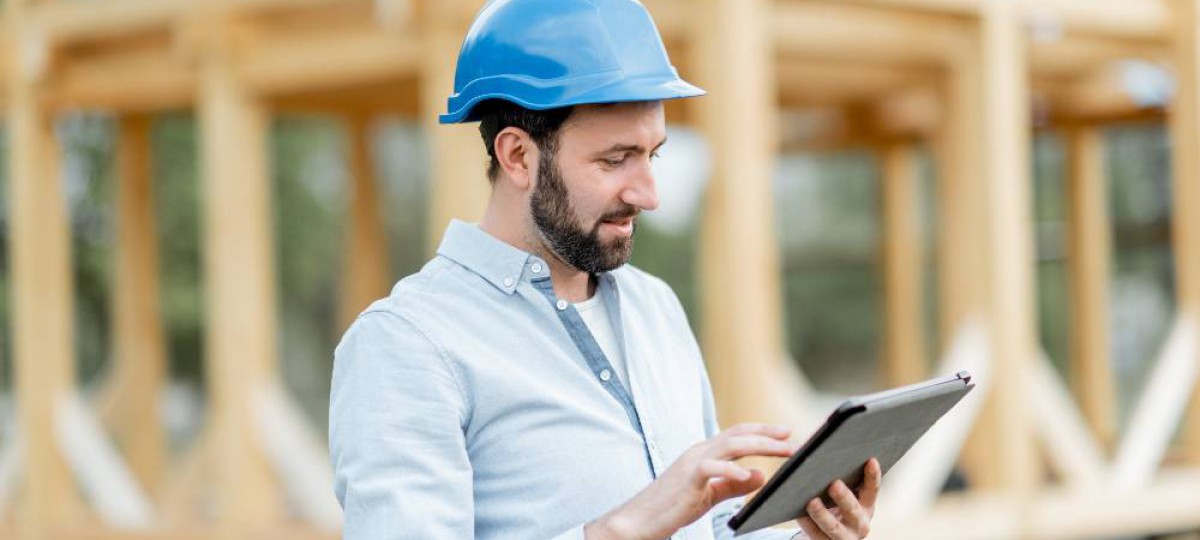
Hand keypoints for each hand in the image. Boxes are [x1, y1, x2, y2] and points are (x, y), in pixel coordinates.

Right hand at [585, 423, 796, 539]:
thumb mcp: (709, 495)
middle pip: (739, 434)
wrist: (640, 520)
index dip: (762, 431)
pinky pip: (712, 467)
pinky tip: (749, 474)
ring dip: (761, 445)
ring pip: (731, 444)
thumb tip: (759, 475)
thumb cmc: (672, 507)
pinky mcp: (687, 478)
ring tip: (784, 451)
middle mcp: (699, 451)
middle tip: (793, 439)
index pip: (737, 434)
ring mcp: (692, 462)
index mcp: (704, 453)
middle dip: (769, 435)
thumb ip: (733, 485)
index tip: (786, 434)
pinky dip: (732, 469)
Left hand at [795, 458, 880, 538]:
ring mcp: (844, 537)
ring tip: (812, 502)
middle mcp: (859, 523)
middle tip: (834, 484)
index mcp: (866, 506)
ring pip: (833, 527)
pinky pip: (815, 534)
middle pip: (852, 510)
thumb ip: (839, 475)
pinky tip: (798, 514)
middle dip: (844, 497)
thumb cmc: (834, 505)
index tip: (870, 459)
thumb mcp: (842, 494)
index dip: (873, 476)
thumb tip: (815, 451)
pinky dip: (807, 524)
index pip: (872, 490)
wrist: (826, 535)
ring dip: (822, 514)